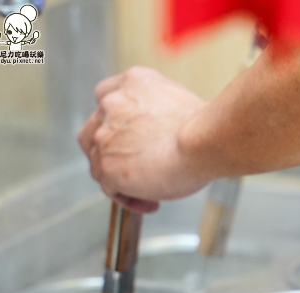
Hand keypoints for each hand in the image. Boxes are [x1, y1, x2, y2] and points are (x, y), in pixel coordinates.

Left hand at [78, 67, 210, 212]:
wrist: (205, 142)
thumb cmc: (205, 127)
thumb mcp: (179, 102)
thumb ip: (158, 112)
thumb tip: (163, 133)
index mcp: (131, 83)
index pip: (105, 98)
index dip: (113, 121)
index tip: (127, 137)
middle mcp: (111, 105)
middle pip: (93, 132)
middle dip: (109, 152)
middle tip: (133, 168)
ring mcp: (105, 136)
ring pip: (98, 163)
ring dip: (119, 179)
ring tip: (148, 192)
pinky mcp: (108, 167)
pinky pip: (110, 189)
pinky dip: (129, 198)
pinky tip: (151, 202)